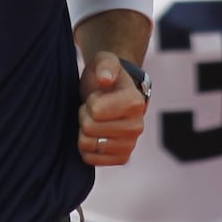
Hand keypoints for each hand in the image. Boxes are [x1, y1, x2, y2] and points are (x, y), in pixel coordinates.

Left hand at [78, 51, 146, 165]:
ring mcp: (130, 145)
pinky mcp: (122, 158)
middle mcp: (137, 127)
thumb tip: (105, 78)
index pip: (95, 111)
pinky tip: (95, 135)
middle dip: (84, 115)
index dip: (90, 101)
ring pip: (87, 145)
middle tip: (94, 108)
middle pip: (89, 128)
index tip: (98, 96)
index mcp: (135, 103)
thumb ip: (105, 65)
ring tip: (95, 120)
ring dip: (84, 131)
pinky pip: (90, 159)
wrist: (113, 94)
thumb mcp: (104, 62)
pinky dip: (86, 148)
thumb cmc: (106, 77)